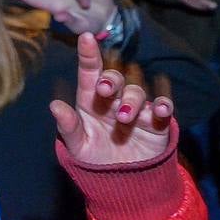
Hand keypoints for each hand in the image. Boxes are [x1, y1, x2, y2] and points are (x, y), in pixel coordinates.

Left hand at [51, 33, 173, 165]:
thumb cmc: (95, 158)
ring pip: (136, 92)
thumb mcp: (78, 146)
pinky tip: (161, 109)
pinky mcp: (157, 123)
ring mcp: (136, 110)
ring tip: (124, 118)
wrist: (122, 182)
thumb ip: (68, 127)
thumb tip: (54, 106)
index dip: (88, 55)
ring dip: (131, 100)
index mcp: (91, 101)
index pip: (89, 73)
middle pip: (114, 78)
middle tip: (103, 90)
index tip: (85, 37)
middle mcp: (113, 100)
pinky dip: (165, 105)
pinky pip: (164, 108)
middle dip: (110, 80)